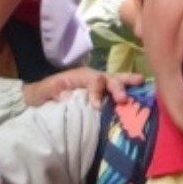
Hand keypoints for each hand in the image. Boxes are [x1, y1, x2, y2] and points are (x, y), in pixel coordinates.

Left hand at [23, 66, 145, 108]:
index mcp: (81, 76)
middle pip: (109, 78)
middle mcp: (93, 77)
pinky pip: (116, 91)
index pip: (94, 80)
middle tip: (123, 99)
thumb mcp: (45, 90)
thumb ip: (55, 91)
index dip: (97, 92)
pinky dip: (129, 91)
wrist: (40, 96)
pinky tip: (140, 94)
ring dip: (128, 82)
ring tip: (141, 82)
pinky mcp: (102, 94)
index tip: (96, 107)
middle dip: (117, 87)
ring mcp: (99, 85)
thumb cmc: (44, 92)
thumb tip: (67, 97)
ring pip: (116, 80)